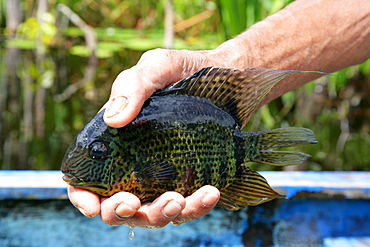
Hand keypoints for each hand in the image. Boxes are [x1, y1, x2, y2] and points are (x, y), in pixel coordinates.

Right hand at [68, 48, 221, 227]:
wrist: (226, 75)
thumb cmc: (184, 70)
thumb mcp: (156, 67)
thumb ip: (132, 87)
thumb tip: (114, 120)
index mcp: (118, 140)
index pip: (90, 177)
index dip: (84, 197)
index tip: (93, 207)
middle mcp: (138, 163)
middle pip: (119, 204)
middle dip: (120, 212)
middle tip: (132, 202)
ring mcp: (165, 175)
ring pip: (155, 212)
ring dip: (161, 214)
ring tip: (177, 200)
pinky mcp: (192, 179)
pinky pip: (190, 205)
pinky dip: (197, 206)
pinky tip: (210, 193)